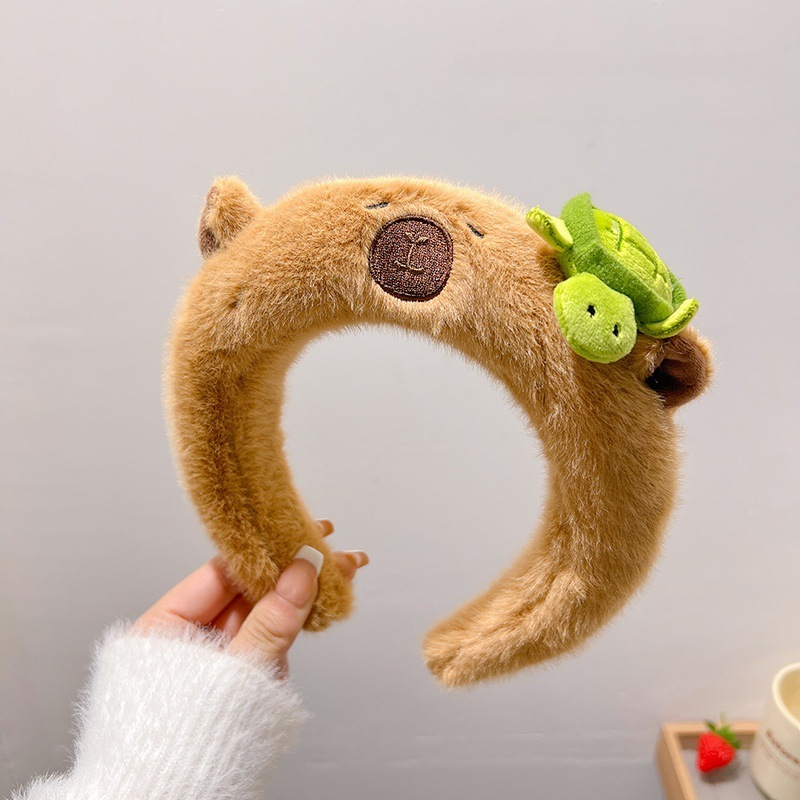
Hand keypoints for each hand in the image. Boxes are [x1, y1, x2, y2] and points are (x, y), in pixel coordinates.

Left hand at [134, 520, 367, 675]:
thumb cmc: (179, 745)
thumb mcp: (231, 674)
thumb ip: (270, 623)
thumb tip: (302, 572)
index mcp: (164, 626)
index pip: (221, 573)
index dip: (263, 550)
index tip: (298, 531)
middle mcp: (189, 637)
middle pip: (247, 589)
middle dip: (293, 568)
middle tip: (334, 546)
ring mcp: (216, 658)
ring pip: (264, 613)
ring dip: (304, 592)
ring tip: (344, 569)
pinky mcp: (237, 678)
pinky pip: (270, 639)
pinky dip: (297, 622)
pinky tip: (326, 602)